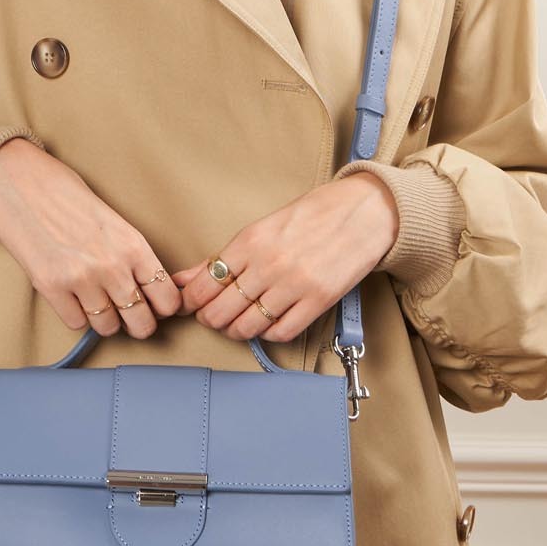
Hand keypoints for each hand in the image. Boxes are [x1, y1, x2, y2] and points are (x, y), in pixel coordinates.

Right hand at [0, 138, 182, 338]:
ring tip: (97, 301)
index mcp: (134, 245)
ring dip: (105, 319)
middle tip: (129, 312)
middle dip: (138, 322)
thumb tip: (146, 288)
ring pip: (108, 327)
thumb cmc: (65, 194)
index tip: (155, 305)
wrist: (20, 182)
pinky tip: (73, 296)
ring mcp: (81, 280)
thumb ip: (131, 254)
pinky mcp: (51, 288)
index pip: (167, 298)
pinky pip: (77, 324)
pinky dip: (77, 315)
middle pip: (142, 323)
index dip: (163, 308)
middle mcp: (112, 266)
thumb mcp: (113, 220)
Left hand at [173, 172, 399, 342]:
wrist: (363, 211)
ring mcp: (294, 284)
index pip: (203, 285)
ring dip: (236, 331)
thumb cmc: (312, 216)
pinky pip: (280, 332)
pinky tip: (268, 323)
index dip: (191, 303)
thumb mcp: (261, 228)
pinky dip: (268, 334)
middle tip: (214, 317)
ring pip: (247, 327)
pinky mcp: (318, 300)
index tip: (191, 306)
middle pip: (220, 311)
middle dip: (211, 320)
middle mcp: (268, 264)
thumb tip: (183, 279)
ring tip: (239, 323)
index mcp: (250, 241)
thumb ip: (221, 257)